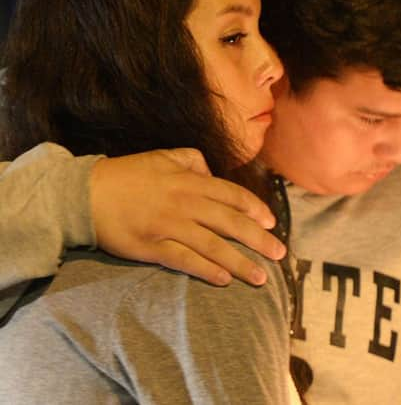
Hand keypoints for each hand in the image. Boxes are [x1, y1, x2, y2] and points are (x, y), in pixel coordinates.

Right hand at [90, 148, 286, 285]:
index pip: (232, 195)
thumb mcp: (162, 156)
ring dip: (240, 262)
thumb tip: (211, 171)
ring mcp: (169, 226)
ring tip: (261, 277)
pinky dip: (206, 270)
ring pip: (213, 246)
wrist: (85, 194)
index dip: (255, 209)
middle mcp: (185, 203)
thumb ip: (191, 160)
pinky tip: (224, 280)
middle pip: (230, 223)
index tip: (271, 222)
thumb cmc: (127, 174)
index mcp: (189, 181)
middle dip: (259, 239)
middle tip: (280, 254)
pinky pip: (185, 260)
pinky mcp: (152, 247)